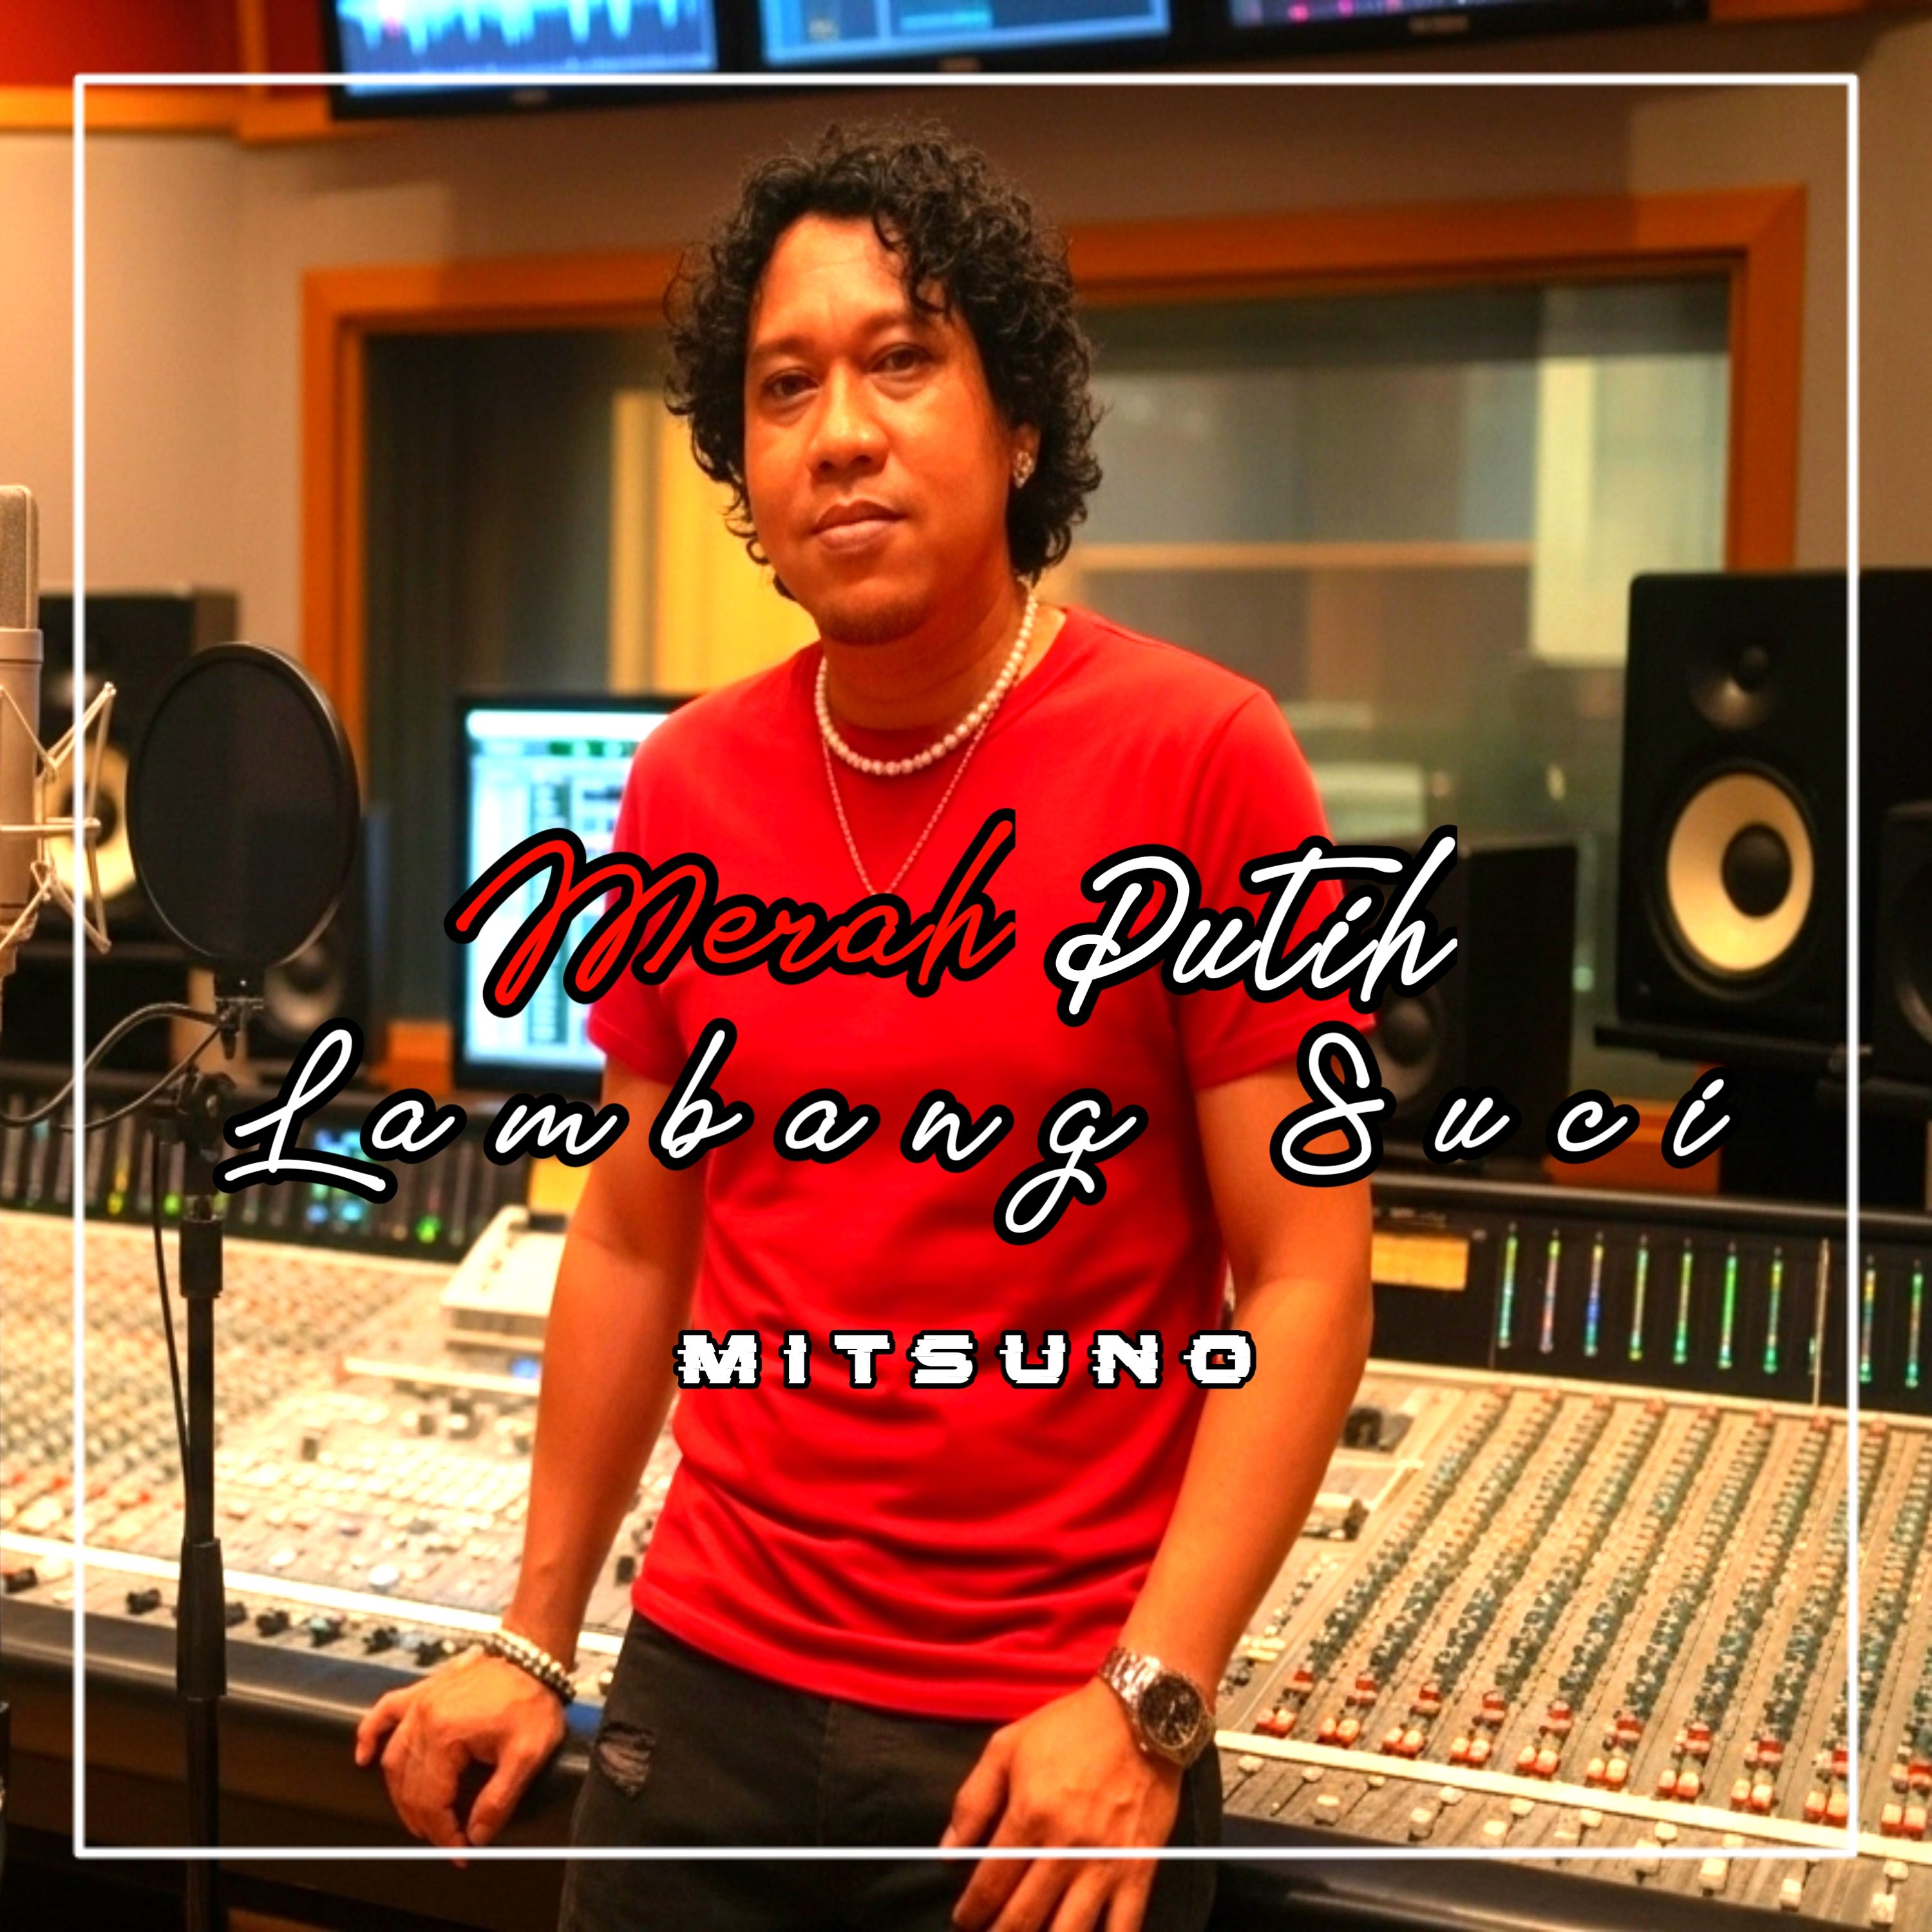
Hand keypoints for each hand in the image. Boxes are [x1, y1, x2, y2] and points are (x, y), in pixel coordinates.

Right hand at [353, 1647, 567, 1856]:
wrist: (532, 1657)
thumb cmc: (532, 1700)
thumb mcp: (528, 1755)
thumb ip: (499, 1799)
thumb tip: (476, 1836)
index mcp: (447, 1736)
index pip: (433, 1801)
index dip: (444, 1834)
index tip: (460, 1852)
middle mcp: (424, 1719)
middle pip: (410, 1786)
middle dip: (425, 1821)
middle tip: (444, 1841)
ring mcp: (419, 1703)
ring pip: (394, 1760)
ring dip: (401, 1794)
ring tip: (419, 1819)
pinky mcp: (421, 1691)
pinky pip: (384, 1712)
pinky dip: (370, 1734)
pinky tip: (364, 1757)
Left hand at [943, 1678, 1181, 1931]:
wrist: (1140, 1714)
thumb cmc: (1068, 1728)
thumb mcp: (1007, 1747)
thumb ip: (973, 1800)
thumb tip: (948, 1851)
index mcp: (1030, 1815)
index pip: (990, 1884)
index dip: (971, 1912)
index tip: (963, 1920)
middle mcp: (1065, 1847)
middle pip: (1023, 1917)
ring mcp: (1105, 1863)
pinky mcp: (1139, 1870)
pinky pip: (1121, 1928)